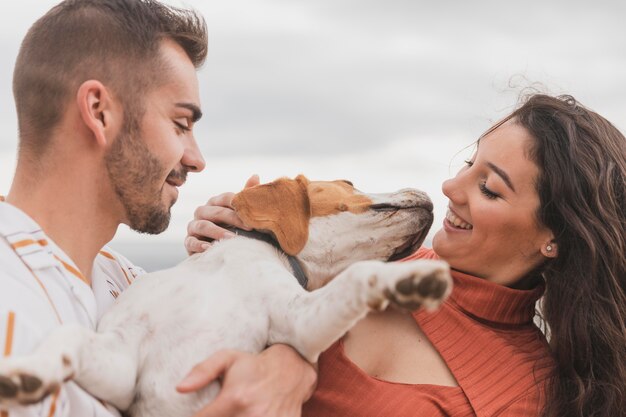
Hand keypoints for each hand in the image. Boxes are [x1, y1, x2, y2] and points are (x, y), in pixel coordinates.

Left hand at [177, 345, 316, 416]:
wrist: (291, 371)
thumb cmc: (253, 366)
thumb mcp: (227, 359)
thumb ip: (202, 371)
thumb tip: (180, 388)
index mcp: (235, 398)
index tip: (199, 412)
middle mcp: (251, 415)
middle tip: (222, 410)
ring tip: (236, 411)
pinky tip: (250, 414)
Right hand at [185, 175, 260, 254]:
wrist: (218, 250)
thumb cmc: (231, 228)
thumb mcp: (240, 213)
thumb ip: (246, 196)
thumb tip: (256, 175)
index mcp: (215, 202)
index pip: (226, 198)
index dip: (238, 204)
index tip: (253, 215)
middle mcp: (202, 211)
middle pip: (216, 212)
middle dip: (233, 219)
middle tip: (249, 227)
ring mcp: (193, 226)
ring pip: (203, 226)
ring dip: (218, 232)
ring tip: (232, 239)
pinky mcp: (188, 242)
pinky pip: (191, 242)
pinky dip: (200, 245)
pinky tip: (210, 248)